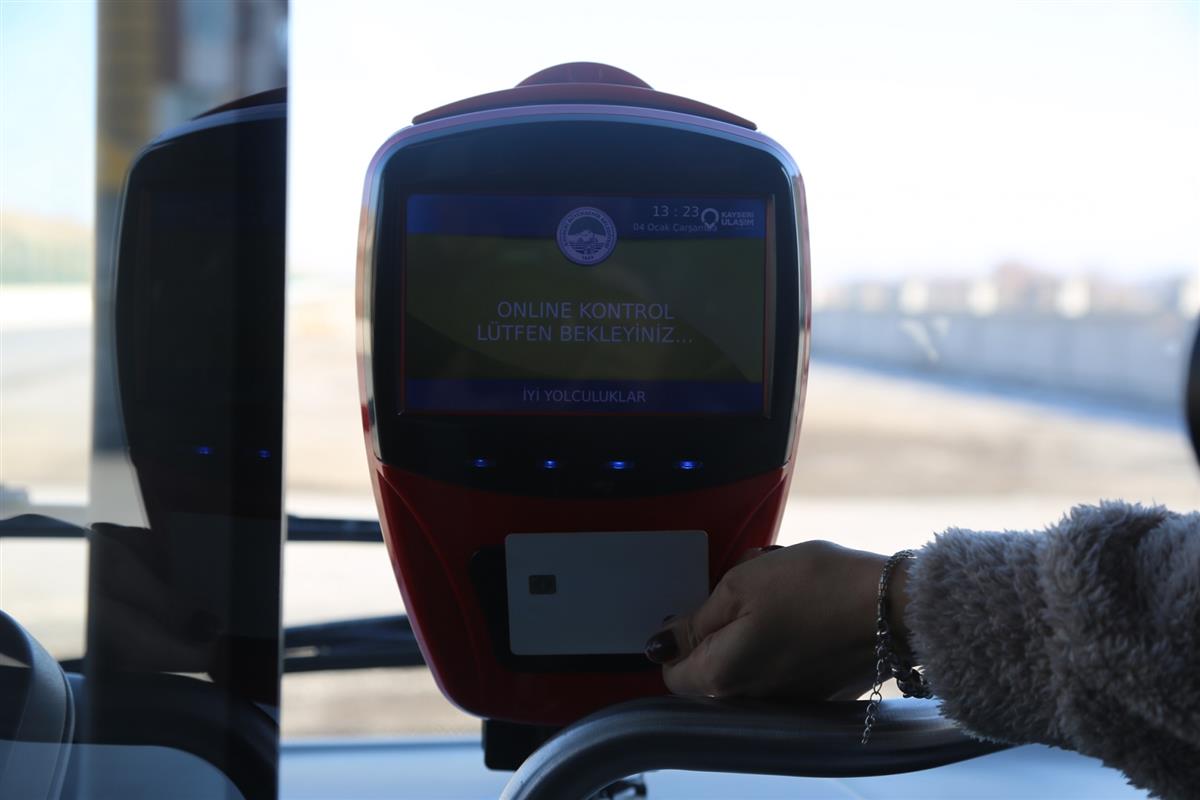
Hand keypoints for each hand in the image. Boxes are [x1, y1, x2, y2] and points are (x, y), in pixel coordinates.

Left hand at [644, 540, 898, 700]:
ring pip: (748, 660)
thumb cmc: (812, 586)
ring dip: (753, 625)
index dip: (679, 637)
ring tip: (779, 584)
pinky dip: (783, 636)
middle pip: (712, 665)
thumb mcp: (739, 585)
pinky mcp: (817, 691)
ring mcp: (787, 699)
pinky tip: (804, 604)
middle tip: (745, 584)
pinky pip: (782, 664)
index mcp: (721, 677)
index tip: (702, 605)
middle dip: (721, 624)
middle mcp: (751, 700)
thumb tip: (659, 645)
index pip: (672, 673)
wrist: (891, 604)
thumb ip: (695, 621)